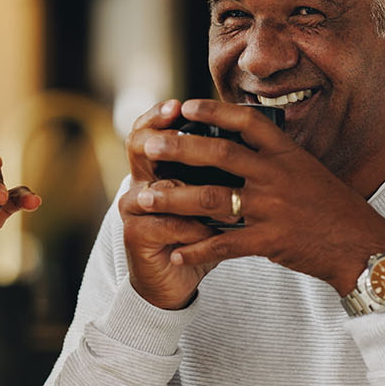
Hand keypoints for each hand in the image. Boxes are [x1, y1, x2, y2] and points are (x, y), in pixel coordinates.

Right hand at [120, 100, 222, 308]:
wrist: (173, 280)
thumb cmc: (198, 235)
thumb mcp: (210, 198)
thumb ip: (218, 171)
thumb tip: (250, 138)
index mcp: (157, 167)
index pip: (149, 129)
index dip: (159, 115)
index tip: (181, 105)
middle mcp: (140, 182)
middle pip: (139, 147)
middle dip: (166, 139)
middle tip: (184, 132)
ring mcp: (134, 209)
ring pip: (159, 188)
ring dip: (192, 194)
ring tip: (224, 199)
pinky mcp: (135, 235)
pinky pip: (165, 224)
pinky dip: (193, 228)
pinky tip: (213, 232)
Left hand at [132, 99, 384, 293]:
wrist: (363, 247)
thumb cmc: (333, 208)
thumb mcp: (308, 172)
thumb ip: (275, 158)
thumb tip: (242, 141)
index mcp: (287, 154)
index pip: (247, 121)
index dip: (214, 110)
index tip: (184, 105)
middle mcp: (277, 175)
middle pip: (219, 153)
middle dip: (179, 148)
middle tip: (148, 146)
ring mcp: (273, 208)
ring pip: (212, 198)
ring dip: (173, 199)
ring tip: (144, 199)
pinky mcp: (271, 240)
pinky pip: (225, 244)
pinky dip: (197, 249)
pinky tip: (175, 252)